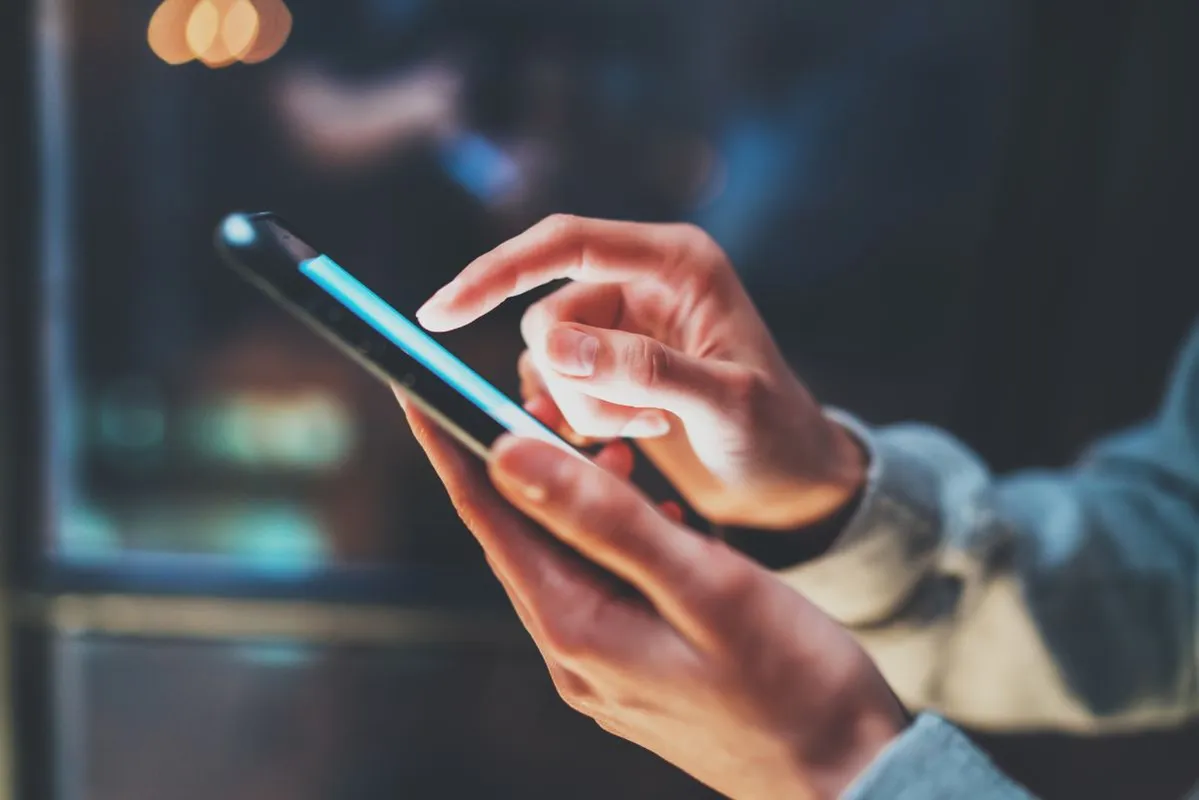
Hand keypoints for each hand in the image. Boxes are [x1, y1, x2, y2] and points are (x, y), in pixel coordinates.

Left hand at [400, 399, 905, 799]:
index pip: (491, 520)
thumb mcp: (704, 585)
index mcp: (578, 630)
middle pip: (521, 538)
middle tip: (551, 405)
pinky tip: (659, 520)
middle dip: (525, 466)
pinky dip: (617, 539)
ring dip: (581, 500)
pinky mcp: (634, 671)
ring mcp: (602, 670)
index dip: (451, 449)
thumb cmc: (794, 682)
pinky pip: (601, 587)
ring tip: (622, 455)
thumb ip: (605, 519)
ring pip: (564, 559)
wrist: (850, 775)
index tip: (420, 389)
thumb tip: (508, 458)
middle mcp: (574, 655)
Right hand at [416, 215, 863, 529]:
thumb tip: (555, 345)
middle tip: (636, 422)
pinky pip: (556, 383)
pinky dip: (580, 418)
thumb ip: (644, 369)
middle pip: (546, 313)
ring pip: (546, 356)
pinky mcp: (612, 364)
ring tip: (648, 429)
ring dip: (581, 405)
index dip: (495, 273)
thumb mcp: (724, 404)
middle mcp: (642, 282)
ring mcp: (624, 324)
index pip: (563, 244)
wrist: (790, 481)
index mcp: (675, 263)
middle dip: (573, 379)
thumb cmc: (776, 436)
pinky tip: (637, 434)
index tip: (439, 315)